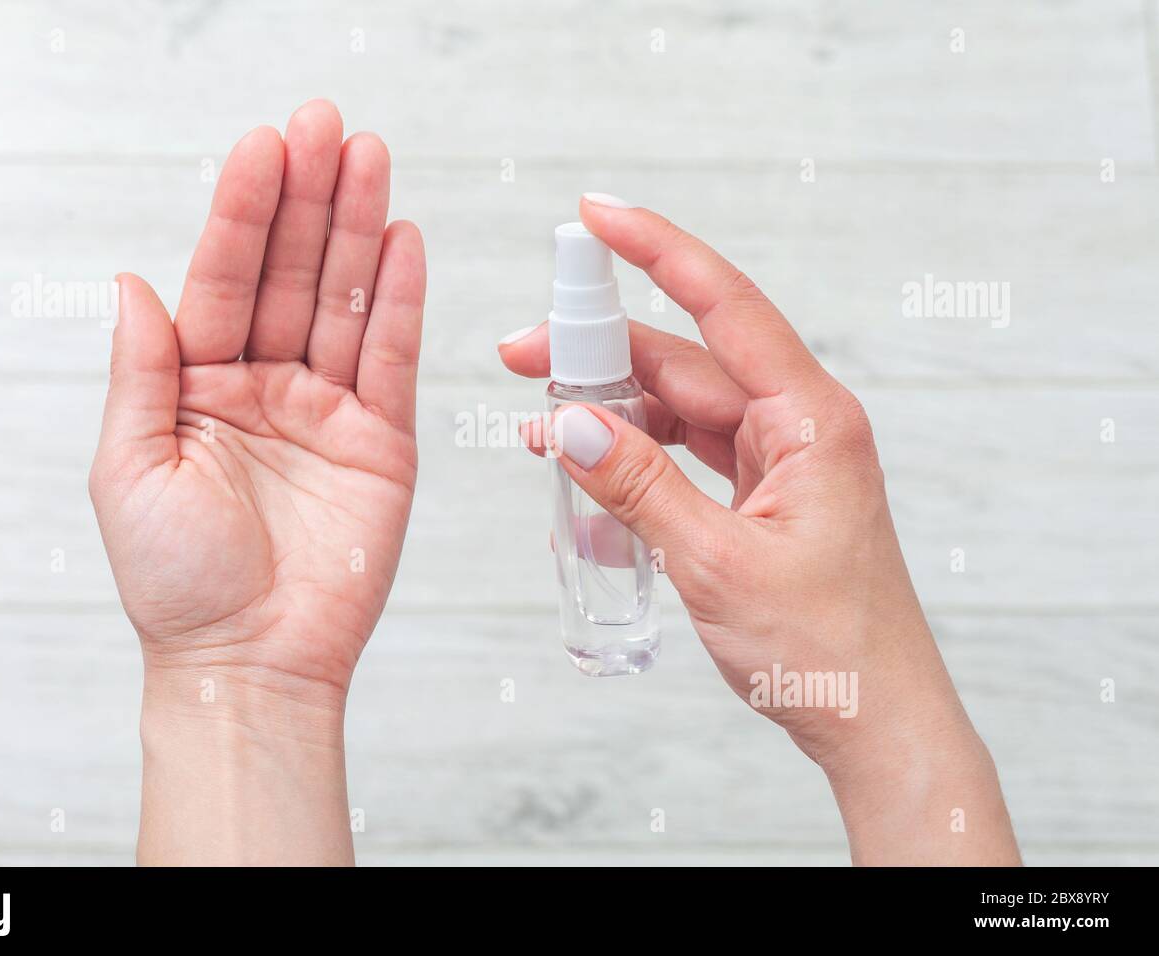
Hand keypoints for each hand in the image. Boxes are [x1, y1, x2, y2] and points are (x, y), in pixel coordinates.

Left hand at [90, 101, 424, 863]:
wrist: (249, 663)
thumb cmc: (177, 583)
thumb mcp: (130, 469)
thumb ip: (140, 371)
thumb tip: (133, 283)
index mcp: (197, 386)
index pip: (224, 281)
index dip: (244, 214)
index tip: (264, 148)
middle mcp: (264, 387)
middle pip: (293, 276)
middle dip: (310, 200)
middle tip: (328, 127)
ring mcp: (327, 411)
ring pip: (347, 304)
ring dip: (359, 231)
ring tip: (372, 160)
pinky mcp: (381, 444)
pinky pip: (392, 360)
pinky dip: (400, 302)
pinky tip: (403, 243)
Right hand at [500, 195, 1018, 864]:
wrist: (876, 725)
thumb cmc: (826, 650)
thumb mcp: (716, 564)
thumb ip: (639, 487)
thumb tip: (569, 425)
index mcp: (813, 421)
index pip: (726, 309)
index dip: (657, 252)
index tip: (597, 216)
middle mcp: (800, 426)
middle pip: (688, 359)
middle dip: (602, 353)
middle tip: (521, 354)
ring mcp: (782, 461)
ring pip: (682, 407)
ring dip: (614, 411)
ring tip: (541, 422)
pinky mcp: (764, 495)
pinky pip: (689, 452)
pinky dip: (638, 456)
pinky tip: (588, 467)